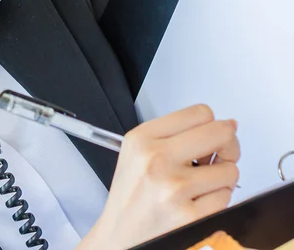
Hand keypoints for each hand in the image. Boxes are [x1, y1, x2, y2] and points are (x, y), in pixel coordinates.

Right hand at [78, 104, 239, 249]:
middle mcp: (156, 158)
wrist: (119, 236)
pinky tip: (198, 201)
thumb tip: (229, 124)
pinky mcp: (189, 216)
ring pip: (229, 169)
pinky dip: (217, 200)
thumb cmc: (132, 195)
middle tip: (219, 156)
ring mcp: (174, 188)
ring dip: (222, 178)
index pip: (200, 113)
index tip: (210, 136)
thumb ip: (178, 134)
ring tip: (201, 184)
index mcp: (142, 138)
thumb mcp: (139, 152)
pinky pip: (226, 197)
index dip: (212, 124)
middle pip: (220, 133)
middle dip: (228, 145)